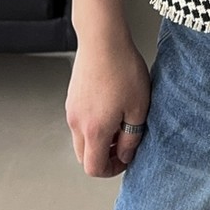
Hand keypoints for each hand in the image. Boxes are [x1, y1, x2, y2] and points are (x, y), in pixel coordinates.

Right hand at [65, 30, 151, 176]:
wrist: (103, 40)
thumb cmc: (123, 70)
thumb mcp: (138, 107)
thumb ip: (131, 137)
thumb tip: (125, 155)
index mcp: (94, 131)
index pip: (94, 168)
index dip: (111, 169)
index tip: (126, 158)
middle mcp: (77, 123)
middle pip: (84, 156)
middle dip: (104, 156)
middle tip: (124, 141)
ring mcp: (71, 109)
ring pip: (81, 138)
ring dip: (99, 138)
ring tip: (120, 119)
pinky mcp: (72, 97)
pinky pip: (80, 121)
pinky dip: (93, 123)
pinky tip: (111, 104)